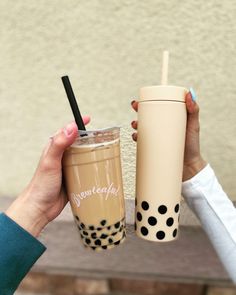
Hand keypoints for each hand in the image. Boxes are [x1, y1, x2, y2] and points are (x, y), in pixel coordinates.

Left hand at [5, 118, 89, 236]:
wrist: (40, 208)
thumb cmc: (41, 185)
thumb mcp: (50, 161)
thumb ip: (59, 144)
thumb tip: (71, 128)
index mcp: (54, 148)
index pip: (67, 132)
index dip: (77, 124)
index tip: (88, 119)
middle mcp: (62, 156)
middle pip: (77, 143)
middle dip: (88, 138)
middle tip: (100, 137)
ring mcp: (68, 167)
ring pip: (82, 156)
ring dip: (91, 153)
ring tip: (103, 152)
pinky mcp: (73, 178)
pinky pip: (84, 169)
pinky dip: (91, 167)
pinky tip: (98, 169)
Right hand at [131, 92, 206, 181]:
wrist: (188, 167)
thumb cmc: (193, 146)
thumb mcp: (194, 125)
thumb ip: (194, 110)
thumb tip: (190, 93)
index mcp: (170, 118)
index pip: (158, 106)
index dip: (148, 101)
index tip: (143, 97)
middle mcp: (162, 126)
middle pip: (147, 115)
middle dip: (138, 110)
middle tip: (135, 108)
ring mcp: (157, 137)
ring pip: (142, 127)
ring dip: (136, 124)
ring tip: (136, 125)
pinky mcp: (153, 146)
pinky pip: (142, 140)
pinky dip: (136, 137)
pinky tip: (136, 137)